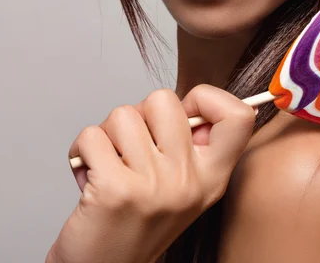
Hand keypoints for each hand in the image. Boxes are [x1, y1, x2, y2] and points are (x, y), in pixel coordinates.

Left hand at [46, 85, 256, 262]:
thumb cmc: (136, 221)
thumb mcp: (181, 186)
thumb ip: (190, 144)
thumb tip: (191, 102)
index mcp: (212, 176)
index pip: (239, 115)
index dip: (207, 98)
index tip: (184, 113)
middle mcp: (189, 181)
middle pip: (163, 98)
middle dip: (139, 115)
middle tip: (133, 147)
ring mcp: (154, 186)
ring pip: (122, 114)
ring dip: (106, 135)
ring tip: (109, 165)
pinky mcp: (115, 190)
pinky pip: (91, 135)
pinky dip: (80, 150)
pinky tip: (88, 174)